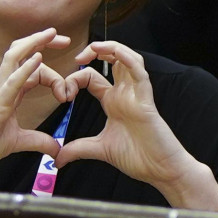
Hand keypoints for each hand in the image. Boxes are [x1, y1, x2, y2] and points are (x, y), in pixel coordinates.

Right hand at [0, 28, 69, 217]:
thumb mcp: (17, 142)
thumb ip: (38, 141)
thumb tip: (57, 149)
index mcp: (8, 93)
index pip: (31, 71)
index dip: (50, 69)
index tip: (68, 82)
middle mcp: (2, 87)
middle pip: (21, 55)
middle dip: (42, 43)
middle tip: (64, 38)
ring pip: (13, 58)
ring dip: (33, 44)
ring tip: (51, 34)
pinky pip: (11, 81)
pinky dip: (26, 68)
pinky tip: (39, 58)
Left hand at [54, 42, 217, 212]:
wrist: (160, 170)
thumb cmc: (138, 157)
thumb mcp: (99, 150)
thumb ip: (78, 149)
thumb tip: (58, 159)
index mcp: (113, 101)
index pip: (91, 77)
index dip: (75, 78)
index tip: (63, 94)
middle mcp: (125, 94)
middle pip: (113, 59)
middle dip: (94, 51)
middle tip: (77, 57)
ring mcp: (136, 95)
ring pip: (128, 59)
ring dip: (112, 48)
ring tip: (94, 47)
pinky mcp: (146, 101)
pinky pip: (140, 73)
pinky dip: (129, 60)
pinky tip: (117, 53)